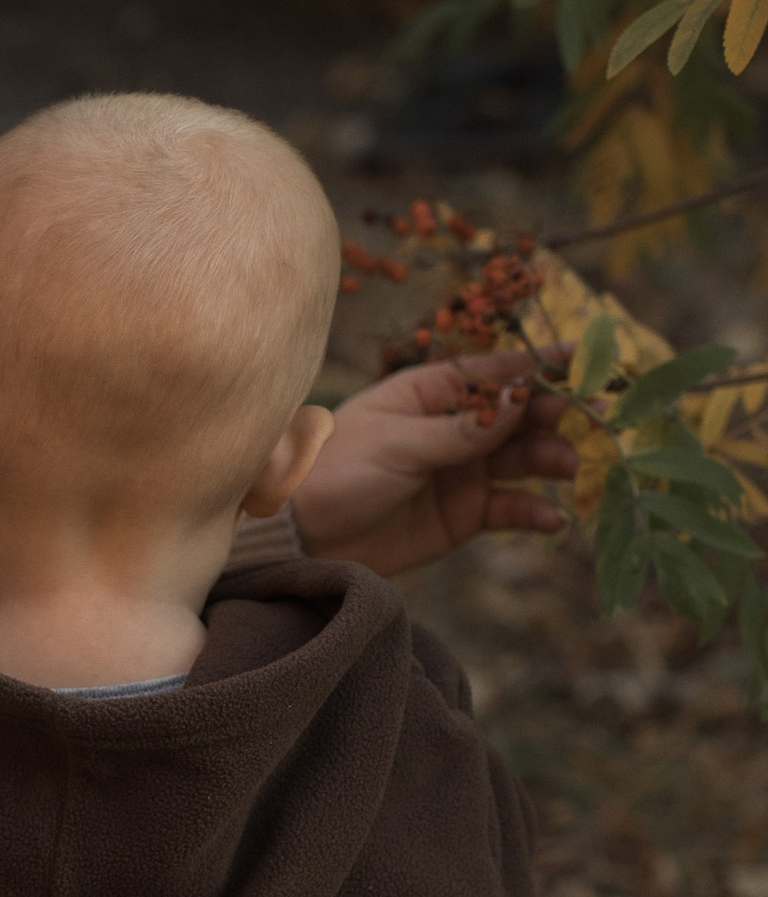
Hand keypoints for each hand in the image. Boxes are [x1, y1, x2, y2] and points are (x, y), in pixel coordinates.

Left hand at [291, 350, 576, 577]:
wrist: (300, 538)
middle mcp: (454, 428)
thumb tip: (521, 401)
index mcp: (431, 392)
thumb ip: (461, 430)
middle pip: (521, 415)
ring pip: (523, 460)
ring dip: (551, 461)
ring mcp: (462, 472)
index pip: (497, 372)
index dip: (543, 365)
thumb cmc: (336, 472)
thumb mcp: (398, 445)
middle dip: (558, 415)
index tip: (588, 358)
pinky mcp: (463, 516)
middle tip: (595, 419)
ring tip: (570, 467)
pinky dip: (534, 512)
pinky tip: (553, 518)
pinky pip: (510, 509)